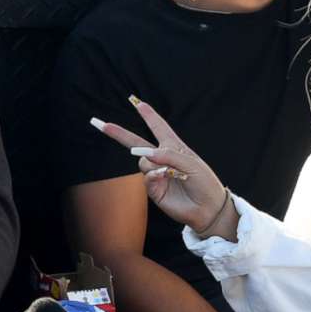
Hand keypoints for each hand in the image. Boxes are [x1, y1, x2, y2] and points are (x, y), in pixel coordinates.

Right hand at [92, 96, 236, 240]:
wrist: (207, 209)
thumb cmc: (204, 183)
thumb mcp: (192, 164)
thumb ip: (170, 155)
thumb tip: (147, 154)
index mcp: (174, 148)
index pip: (159, 127)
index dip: (148, 115)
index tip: (138, 103)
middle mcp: (162, 159)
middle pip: (136, 143)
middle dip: (119, 133)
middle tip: (102, 125)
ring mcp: (156, 174)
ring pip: (142, 161)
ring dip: (153, 163)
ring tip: (169, 172)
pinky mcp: (153, 189)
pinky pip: (146, 176)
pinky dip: (153, 175)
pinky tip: (163, 177)